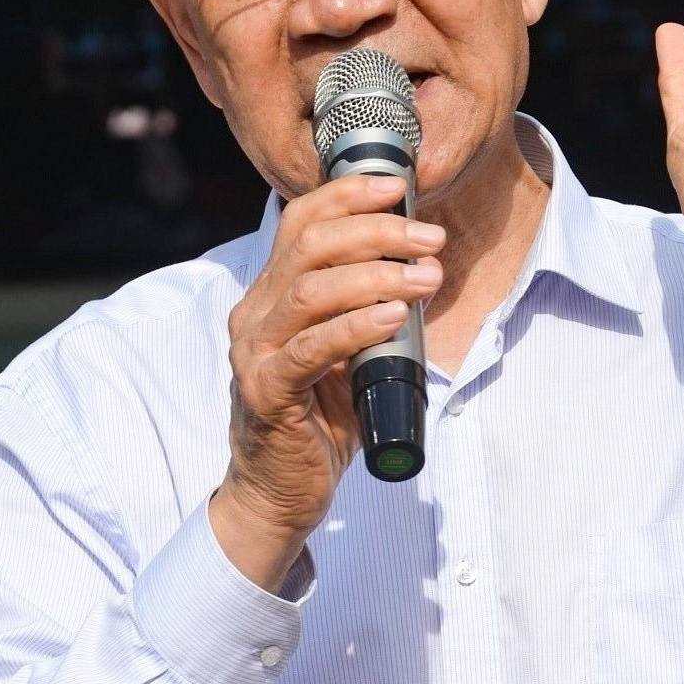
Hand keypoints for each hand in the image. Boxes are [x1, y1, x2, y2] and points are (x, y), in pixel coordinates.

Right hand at [209, 175, 444, 590]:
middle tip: (430, 238)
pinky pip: (315, 347)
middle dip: (376, 232)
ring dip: (377, 275)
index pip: (299, 223)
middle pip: (310, 246)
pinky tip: (394, 316)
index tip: (397, 187)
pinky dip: (359, 325)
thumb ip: (363, 313)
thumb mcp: (344, 356)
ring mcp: (255, 354)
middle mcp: (254, 316)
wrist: (278, 496)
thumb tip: (417, 270)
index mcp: (269, 299)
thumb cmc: (316, 425)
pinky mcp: (268, 393)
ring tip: (426, 276)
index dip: (346, 196)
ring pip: (312, 290)